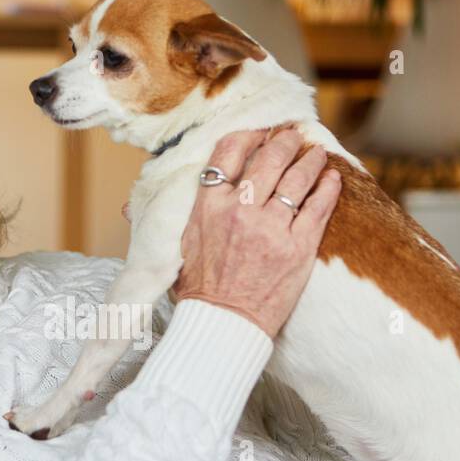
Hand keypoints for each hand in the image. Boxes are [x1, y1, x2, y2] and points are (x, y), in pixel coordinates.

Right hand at [173, 128, 340, 337]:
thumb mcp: (178, 246)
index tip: (259, 134)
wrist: (223, 326)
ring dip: (311, 160)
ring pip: (298, 178)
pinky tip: (332, 179)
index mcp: (208, 207)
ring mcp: (271, 227)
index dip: (248, 136)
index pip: (228, 152)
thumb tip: (127, 207)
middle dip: (285, 142)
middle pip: (269, 159)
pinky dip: (327, 188)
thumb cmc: (198, 292)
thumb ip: (177, 218)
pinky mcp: (298, 246)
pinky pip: (318, 206)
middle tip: (293, 136)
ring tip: (318, 154)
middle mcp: (240, 210)